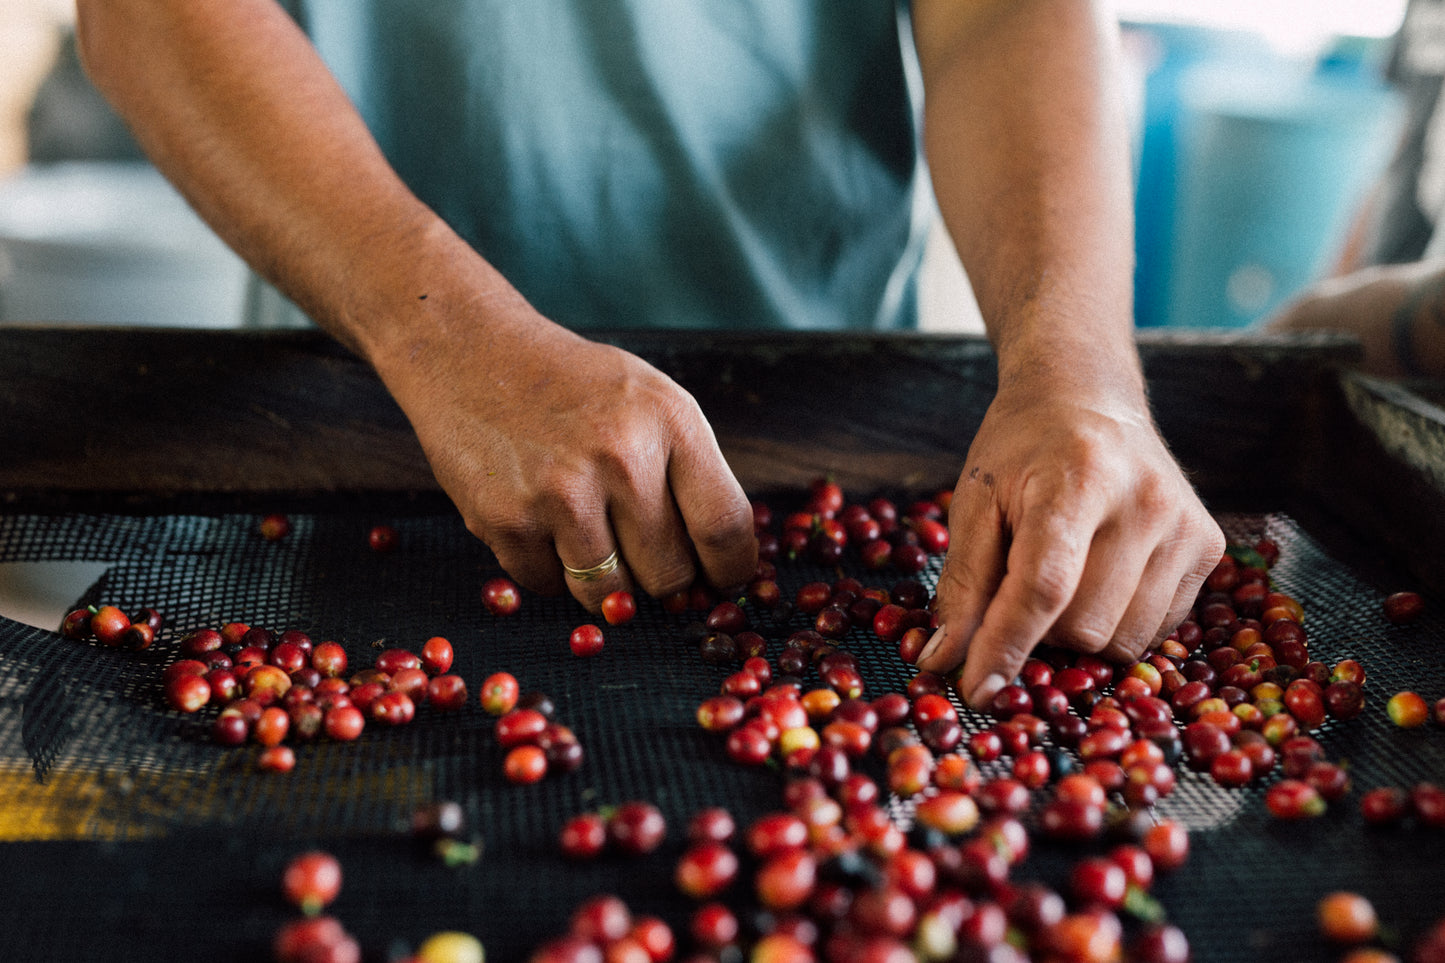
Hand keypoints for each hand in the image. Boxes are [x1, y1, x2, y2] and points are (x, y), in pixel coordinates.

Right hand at [376, 310, 757, 610]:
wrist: (471, 354)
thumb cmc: (574, 386)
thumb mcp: (651, 402)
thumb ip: (691, 473)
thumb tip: (721, 566)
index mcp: (670, 421)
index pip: (724, 527)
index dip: (729, 570)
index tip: (722, 583)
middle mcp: (622, 456)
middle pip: (669, 574)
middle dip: (661, 579)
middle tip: (642, 558)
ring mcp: (561, 492)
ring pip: (610, 595)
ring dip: (605, 586)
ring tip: (589, 537)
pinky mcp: (508, 520)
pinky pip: (548, 586)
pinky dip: (548, 570)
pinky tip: (541, 523)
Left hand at [916, 382, 1224, 708]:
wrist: (1089, 398)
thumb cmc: (1021, 450)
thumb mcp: (975, 501)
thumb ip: (961, 585)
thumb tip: (941, 662)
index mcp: (1077, 481)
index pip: (1043, 588)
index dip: (1006, 647)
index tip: (977, 691)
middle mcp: (1145, 503)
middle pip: (1084, 626)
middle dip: (1039, 631)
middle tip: (1019, 586)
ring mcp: (1186, 526)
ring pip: (1122, 640)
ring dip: (1078, 633)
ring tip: (1061, 578)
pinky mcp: (1209, 546)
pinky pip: (1156, 630)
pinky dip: (1116, 624)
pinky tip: (1100, 578)